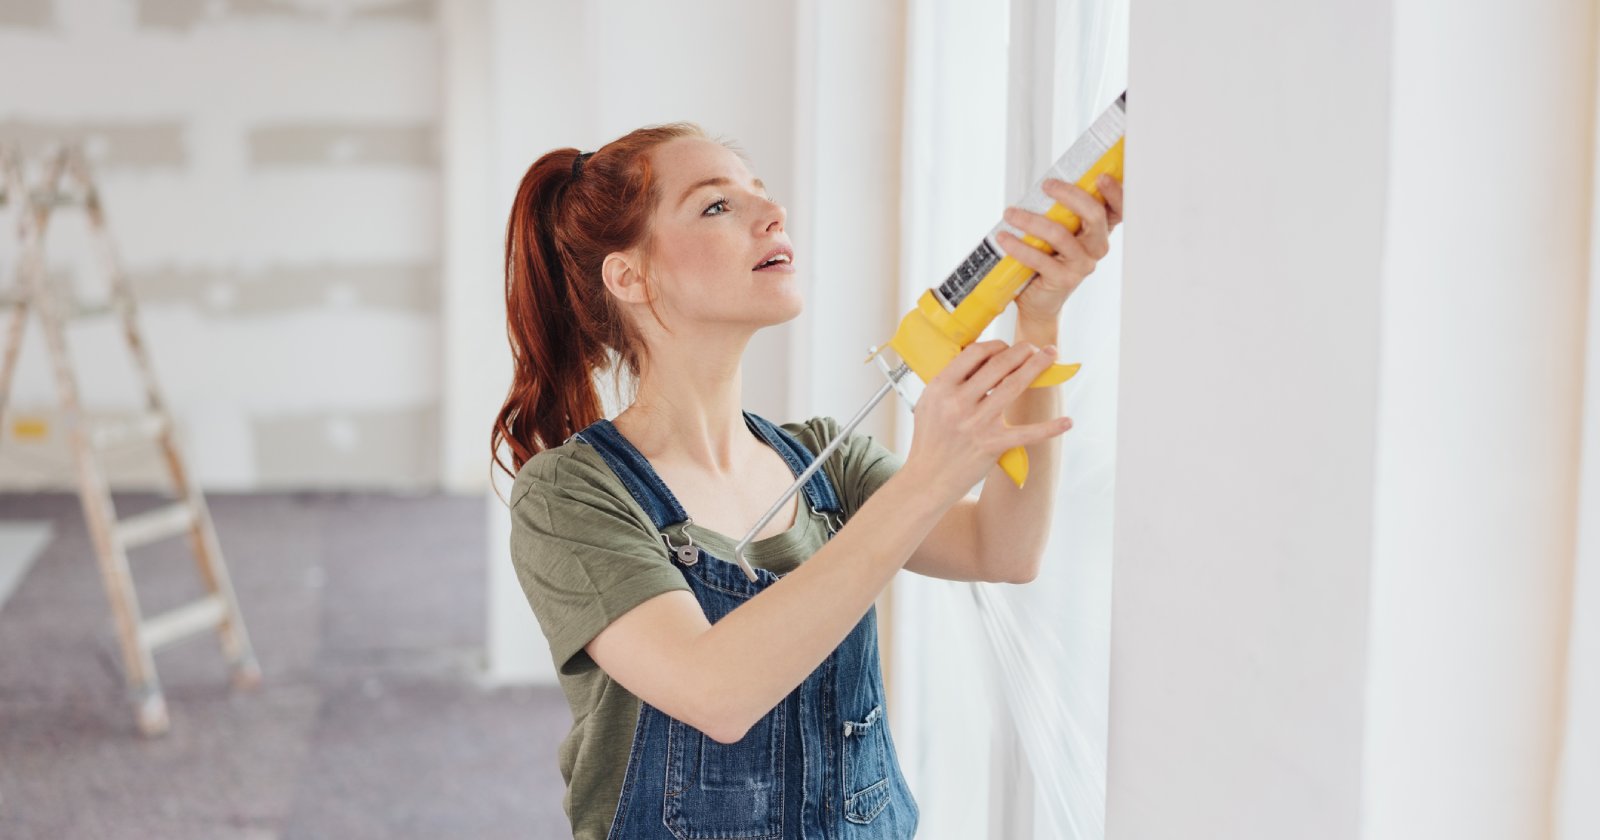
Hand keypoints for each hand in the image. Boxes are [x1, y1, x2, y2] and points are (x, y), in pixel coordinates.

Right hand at [902, 339, 1074, 507]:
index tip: (1006, 346)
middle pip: (998, 365)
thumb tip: (977, 360)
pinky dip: (1049, 428)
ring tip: (1050, 355)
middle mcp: (958, 403)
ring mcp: (977, 423)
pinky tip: (1067, 421)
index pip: (974, 354)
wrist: (927, 478)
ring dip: (1036, 367)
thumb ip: (949, 381)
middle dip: (1021, 351)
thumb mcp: (928, 402)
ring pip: (1013, 386)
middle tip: (1033, 347)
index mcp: (941, 388)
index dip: (995, 345)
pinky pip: (1026, 433)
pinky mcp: (992, 445)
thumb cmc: (929, 439)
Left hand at [998, 173, 1123, 327]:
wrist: (1039, 301)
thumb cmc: (1047, 260)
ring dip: (1031, 220)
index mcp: (1098, 232)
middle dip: (1070, 194)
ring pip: (1061, 234)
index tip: (1101, 176)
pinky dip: (1018, 246)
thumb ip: (1060, 212)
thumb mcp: (1058, 233)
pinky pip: (1040, 258)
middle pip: (1094, 215)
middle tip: (1046, 185)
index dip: (1115, 192)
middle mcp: (1096, 247)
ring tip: (1010, 213)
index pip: (1117, 209)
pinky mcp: (1064, 279)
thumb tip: (1045, 184)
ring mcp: (1082, 264)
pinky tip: (1004, 237)